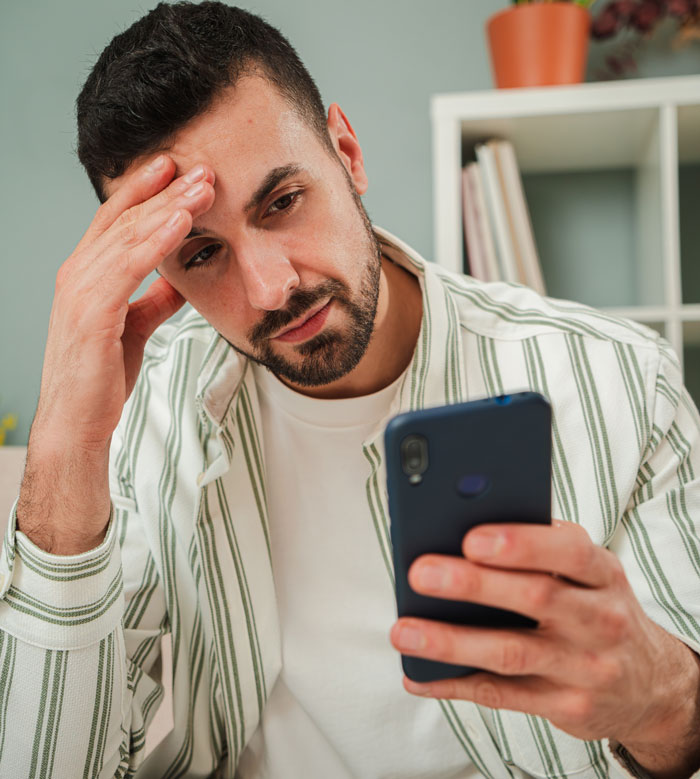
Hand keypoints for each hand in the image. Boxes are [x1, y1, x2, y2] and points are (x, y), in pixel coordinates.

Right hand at [18, 156, 214, 551]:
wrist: (78, 423)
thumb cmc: (101, 376)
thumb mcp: (135, 326)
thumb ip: (153, 299)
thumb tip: (180, 278)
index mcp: (88, 275)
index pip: (116, 220)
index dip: (145, 191)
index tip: (177, 169)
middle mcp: (78, 274)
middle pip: (124, 219)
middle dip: (164, 191)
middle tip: (201, 167)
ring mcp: (80, 291)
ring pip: (126, 236)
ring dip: (167, 207)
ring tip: (201, 185)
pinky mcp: (90, 313)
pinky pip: (126, 267)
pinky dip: (155, 241)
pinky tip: (181, 222)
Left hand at [389, 520, 699, 776]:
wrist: (650, 683)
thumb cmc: (597, 608)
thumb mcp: (588, 573)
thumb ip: (541, 549)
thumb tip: (462, 525)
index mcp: (603, 574)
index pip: (570, 551)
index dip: (521, 543)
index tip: (472, 537)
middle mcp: (600, 620)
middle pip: (535, 598)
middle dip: (474, 584)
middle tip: (421, 573)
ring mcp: (585, 668)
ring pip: (511, 653)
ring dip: (452, 641)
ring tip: (404, 630)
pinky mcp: (567, 707)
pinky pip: (502, 696)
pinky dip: (454, 684)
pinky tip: (418, 673)